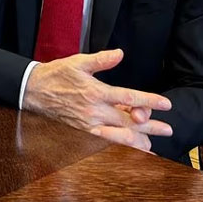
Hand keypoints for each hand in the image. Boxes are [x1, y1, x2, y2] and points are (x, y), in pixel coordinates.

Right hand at [22, 49, 172, 151]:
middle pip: (128, 121)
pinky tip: (129, 148)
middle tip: (168, 129)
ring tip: (153, 144)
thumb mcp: (79, 62)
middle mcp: (94, 111)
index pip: (128, 98)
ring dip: (137, 140)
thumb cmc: (57, 74)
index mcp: (96, 92)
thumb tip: (120, 54)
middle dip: (150, 126)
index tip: (166, 104)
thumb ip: (101, 59)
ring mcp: (88, 123)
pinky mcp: (82, 130)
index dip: (149, 101)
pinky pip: (105, 140)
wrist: (34, 90)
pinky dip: (119, 145)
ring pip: (118, 136)